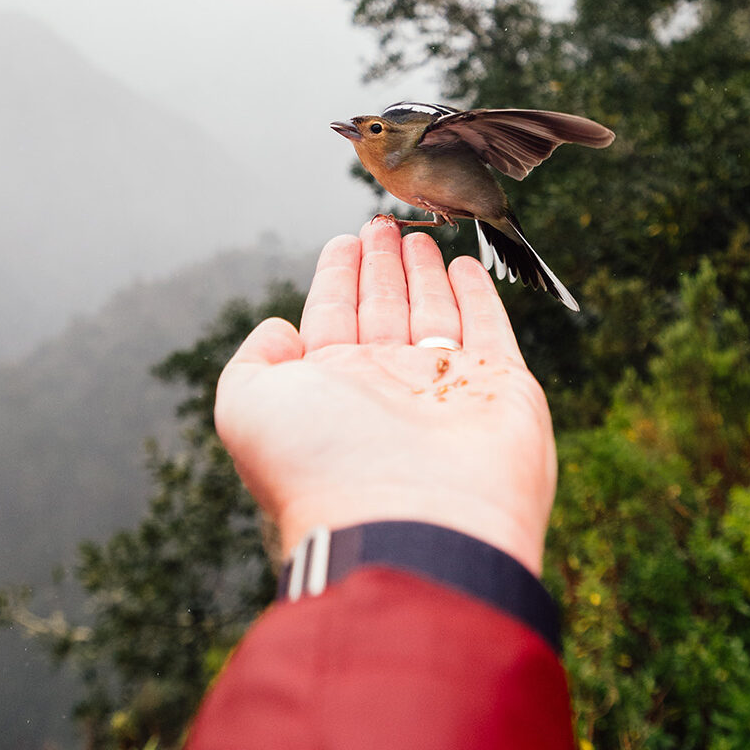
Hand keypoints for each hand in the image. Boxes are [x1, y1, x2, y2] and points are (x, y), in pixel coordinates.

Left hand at [214, 218, 557, 575]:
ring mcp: (446, 387)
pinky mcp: (501, 387)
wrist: (413, 527)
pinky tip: (465, 267)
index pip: (334, 316)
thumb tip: (278, 332)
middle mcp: (387, 387)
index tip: (345, 240)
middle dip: (381, 266)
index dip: (338, 276)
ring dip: (424, 274)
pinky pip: (488, 328)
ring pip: (433, 313)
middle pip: (384, 309)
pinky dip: (478, 297)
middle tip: (382, 223)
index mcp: (333, 389)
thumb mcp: (249, 409)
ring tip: (418, 236)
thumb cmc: (324, 467)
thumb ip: (252, 364)